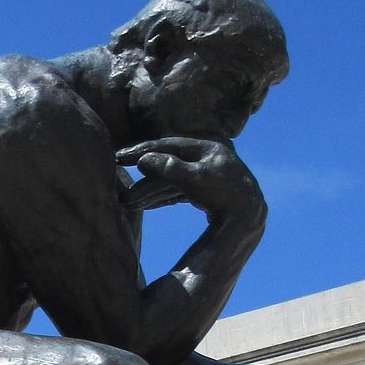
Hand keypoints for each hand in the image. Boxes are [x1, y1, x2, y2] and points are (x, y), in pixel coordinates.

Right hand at [116, 137, 264, 227]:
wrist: (249, 217)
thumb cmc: (224, 196)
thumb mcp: (196, 181)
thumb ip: (170, 169)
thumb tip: (143, 160)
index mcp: (205, 147)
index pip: (165, 146)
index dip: (140, 151)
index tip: (118, 157)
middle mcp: (206, 156)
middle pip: (165, 164)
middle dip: (141, 177)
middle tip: (115, 180)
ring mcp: (206, 173)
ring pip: (170, 180)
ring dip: (148, 191)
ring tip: (126, 202)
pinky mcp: (207, 191)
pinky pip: (178, 191)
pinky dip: (162, 198)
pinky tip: (146, 205)